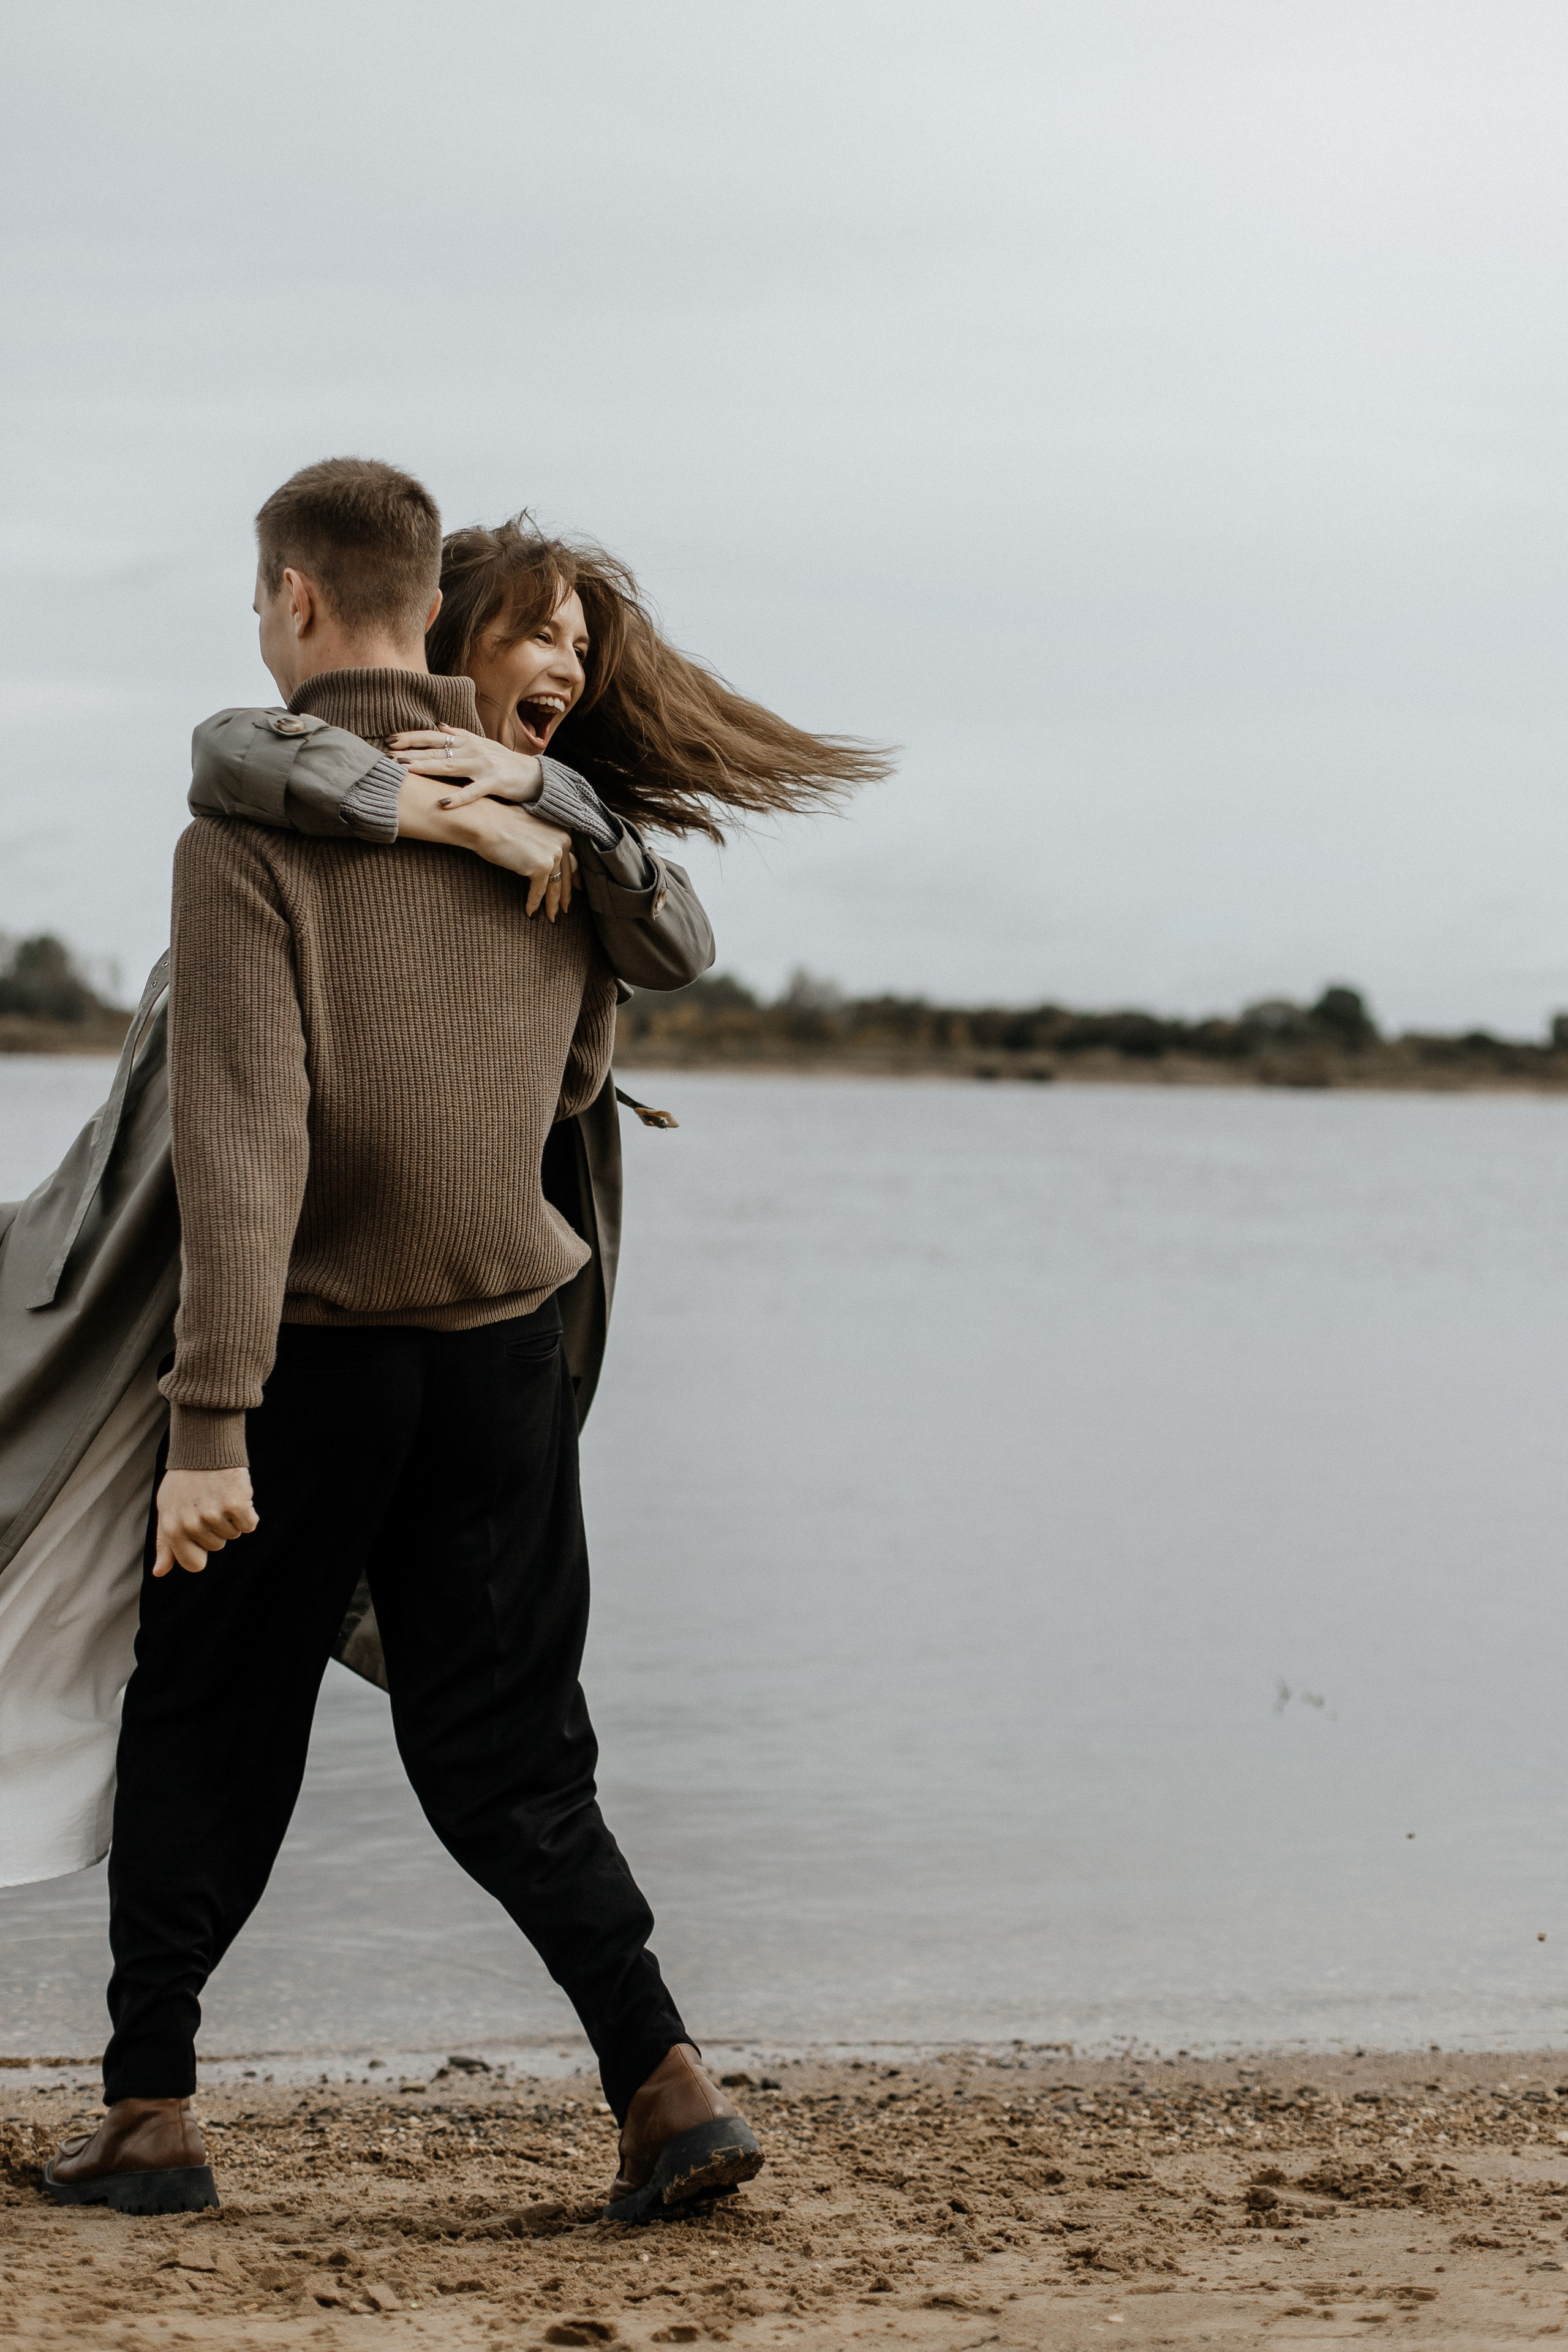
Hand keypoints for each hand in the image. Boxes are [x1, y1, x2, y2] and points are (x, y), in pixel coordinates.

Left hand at [153, 1468, 257, 1577]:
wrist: (204, 1447)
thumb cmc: (184, 1481)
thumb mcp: (167, 1510)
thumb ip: (164, 1543)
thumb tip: (159, 1573)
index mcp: (172, 1529)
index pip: (194, 1564)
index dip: (201, 1550)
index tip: (201, 1532)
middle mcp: (191, 1524)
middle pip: (216, 1547)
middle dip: (216, 1528)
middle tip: (208, 1502)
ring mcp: (213, 1514)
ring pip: (233, 1535)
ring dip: (231, 1518)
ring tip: (219, 1495)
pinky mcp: (235, 1504)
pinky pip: (249, 1525)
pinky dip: (248, 1513)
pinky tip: (236, 1495)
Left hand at [386, 728, 542, 806]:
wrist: (535, 775)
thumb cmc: (504, 762)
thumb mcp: (482, 745)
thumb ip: (460, 736)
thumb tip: (439, 727)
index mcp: (467, 741)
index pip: (434, 737)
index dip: (411, 737)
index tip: (389, 740)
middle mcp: (473, 750)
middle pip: (436, 751)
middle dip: (410, 752)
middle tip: (387, 755)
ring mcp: (483, 766)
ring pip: (449, 766)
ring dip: (425, 768)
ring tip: (404, 770)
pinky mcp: (495, 783)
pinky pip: (473, 792)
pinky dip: (458, 798)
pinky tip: (442, 803)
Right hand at [396, 777, 577, 917]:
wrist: (485, 823)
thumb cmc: (500, 824)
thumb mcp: (530, 830)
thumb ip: (543, 842)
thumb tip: (547, 860)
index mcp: (562, 831)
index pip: (571, 859)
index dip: (573, 876)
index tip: (576, 888)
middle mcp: (563, 841)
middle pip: (566, 875)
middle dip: (565, 895)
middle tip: (566, 909)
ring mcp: (554, 854)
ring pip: (555, 886)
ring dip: (552, 905)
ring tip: (551, 918)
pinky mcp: (542, 866)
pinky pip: (538, 891)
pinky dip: (533, 904)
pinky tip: (529, 913)